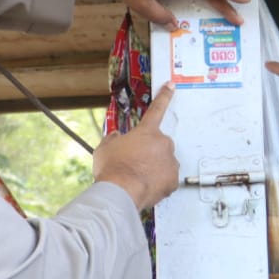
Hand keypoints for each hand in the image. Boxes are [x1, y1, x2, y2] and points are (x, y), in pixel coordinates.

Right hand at [93, 84, 179, 209]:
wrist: (120, 192)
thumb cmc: (112, 169)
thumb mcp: (104, 148)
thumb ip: (112, 139)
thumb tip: (116, 137)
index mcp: (147, 132)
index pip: (157, 109)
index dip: (164, 96)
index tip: (171, 85)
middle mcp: (163, 143)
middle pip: (158, 143)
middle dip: (149, 151)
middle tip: (134, 163)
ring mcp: (171, 161)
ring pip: (164, 161)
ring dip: (154, 166)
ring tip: (137, 176)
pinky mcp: (173, 179)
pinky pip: (167, 178)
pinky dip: (159, 181)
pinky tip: (145, 185)